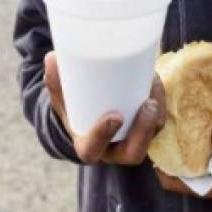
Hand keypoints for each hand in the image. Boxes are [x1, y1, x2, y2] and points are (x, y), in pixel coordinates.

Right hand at [45, 51, 165, 165]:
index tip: (114, 116)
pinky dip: (160, 102)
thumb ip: (56, 82)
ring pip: (151, 135)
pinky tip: (155, 81)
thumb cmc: (74, 109)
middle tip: (148, 105)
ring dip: (157, 114)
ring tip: (153, 85)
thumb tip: (51, 58)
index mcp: (88, 147)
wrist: (89, 117)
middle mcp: (113, 151)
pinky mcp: (146, 130)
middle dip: (143, 130)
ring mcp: (133, 142)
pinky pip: (158, 122)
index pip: (93, 149)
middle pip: (133, 152)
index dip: (103, 135)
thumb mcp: (62, 100)